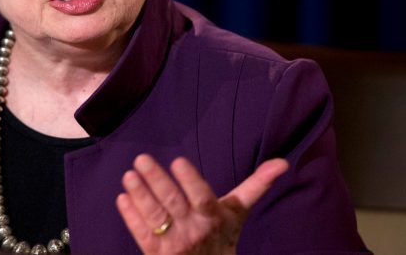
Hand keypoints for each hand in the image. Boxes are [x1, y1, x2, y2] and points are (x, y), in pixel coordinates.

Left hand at [116, 155, 287, 253]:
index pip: (202, 197)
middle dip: (156, 181)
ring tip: (128, 176)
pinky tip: (121, 198)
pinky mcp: (156, 253)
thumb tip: (283, 162)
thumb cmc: (222, 236)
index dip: (190, 180)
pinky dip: (131, 217)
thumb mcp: (237, 213)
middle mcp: (194, 230)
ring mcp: (174, 244)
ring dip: (140, 196)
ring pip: (154, 218)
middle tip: (141, 159)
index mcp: (213, 217)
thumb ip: (256, 186)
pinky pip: (141, 235)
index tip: (178, 161)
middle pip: (173, 204)